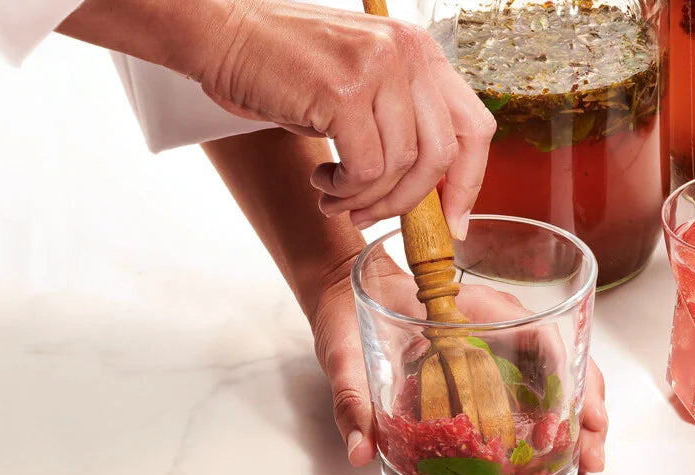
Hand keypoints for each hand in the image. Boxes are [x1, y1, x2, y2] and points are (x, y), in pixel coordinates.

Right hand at [191, 0, 492, 235]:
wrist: (220, 33)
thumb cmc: (283, 63)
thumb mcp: (360, 82)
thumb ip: (397, 122)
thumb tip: (424, 188)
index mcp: (421, 51)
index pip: (474, 126)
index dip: (471, 182)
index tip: (455, 221)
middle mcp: (408, 54)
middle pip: (444, 154)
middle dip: (413, 201)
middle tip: (376, 216)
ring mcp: (379, 70)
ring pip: (402, 166)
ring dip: (369, 198)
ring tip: (337, 198)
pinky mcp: (344, 93)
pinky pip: (365, 168)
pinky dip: (347, 189)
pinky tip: (324, 182)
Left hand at [311, 255, 606, 470]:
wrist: (344, 290)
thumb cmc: (352, 308)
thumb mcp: (346, 353)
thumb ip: (353, 399)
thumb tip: (362, 447)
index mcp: (471, 307)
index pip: (536, 333)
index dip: (556, 377)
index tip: (557, 419)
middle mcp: (497, 320)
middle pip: (561, 356)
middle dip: (585, 404)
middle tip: (590, 451)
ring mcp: (500, 338)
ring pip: (558, 370)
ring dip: (578, 411)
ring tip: (586, 455)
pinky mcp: (493, 357)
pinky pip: (537, 379)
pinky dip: (557, 409)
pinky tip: (559, 441)